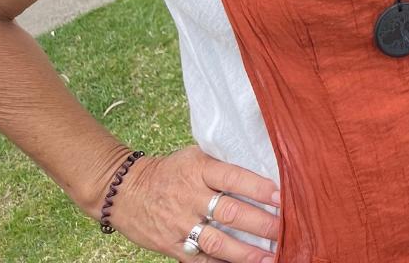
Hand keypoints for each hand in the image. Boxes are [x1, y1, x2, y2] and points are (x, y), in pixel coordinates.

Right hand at [106, 146, 281, 261]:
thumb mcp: (194, 157)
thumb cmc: (169, 171)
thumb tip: (263, 171)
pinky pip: (199, 260)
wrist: (123, 190)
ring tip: (270, 257)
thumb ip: (223, 166)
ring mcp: (180, 224)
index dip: (259, 188)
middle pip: (231, 212)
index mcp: (199, 170)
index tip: (283, 196)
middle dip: (261, 223)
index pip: (234, 178)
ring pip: (218, 241)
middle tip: (285, 230)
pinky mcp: (171, 246)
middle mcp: (191, 197)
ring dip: (246, 252)